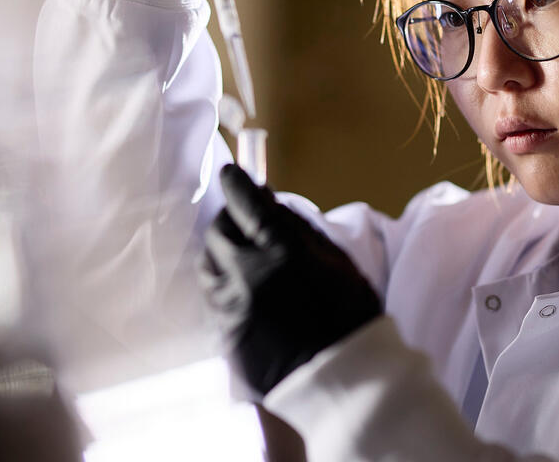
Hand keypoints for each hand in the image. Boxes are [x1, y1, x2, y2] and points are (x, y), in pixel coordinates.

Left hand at [199, 165, 382, 399]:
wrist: (344, 382)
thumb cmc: (351, 317)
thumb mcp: (338, 261)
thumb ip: (300, 229)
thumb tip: (270, 203)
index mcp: (282, 252)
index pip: (246, 203)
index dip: (237, 184)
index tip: (232, 175)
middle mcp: (248, 276)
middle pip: (219, 232)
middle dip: (228, 218)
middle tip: (240, 219)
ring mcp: (232, 308)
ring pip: (207, 265)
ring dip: (219, 252)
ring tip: (236, 254)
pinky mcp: (224, 336)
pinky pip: (212, 299)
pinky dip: (222, 284)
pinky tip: (239, 288)